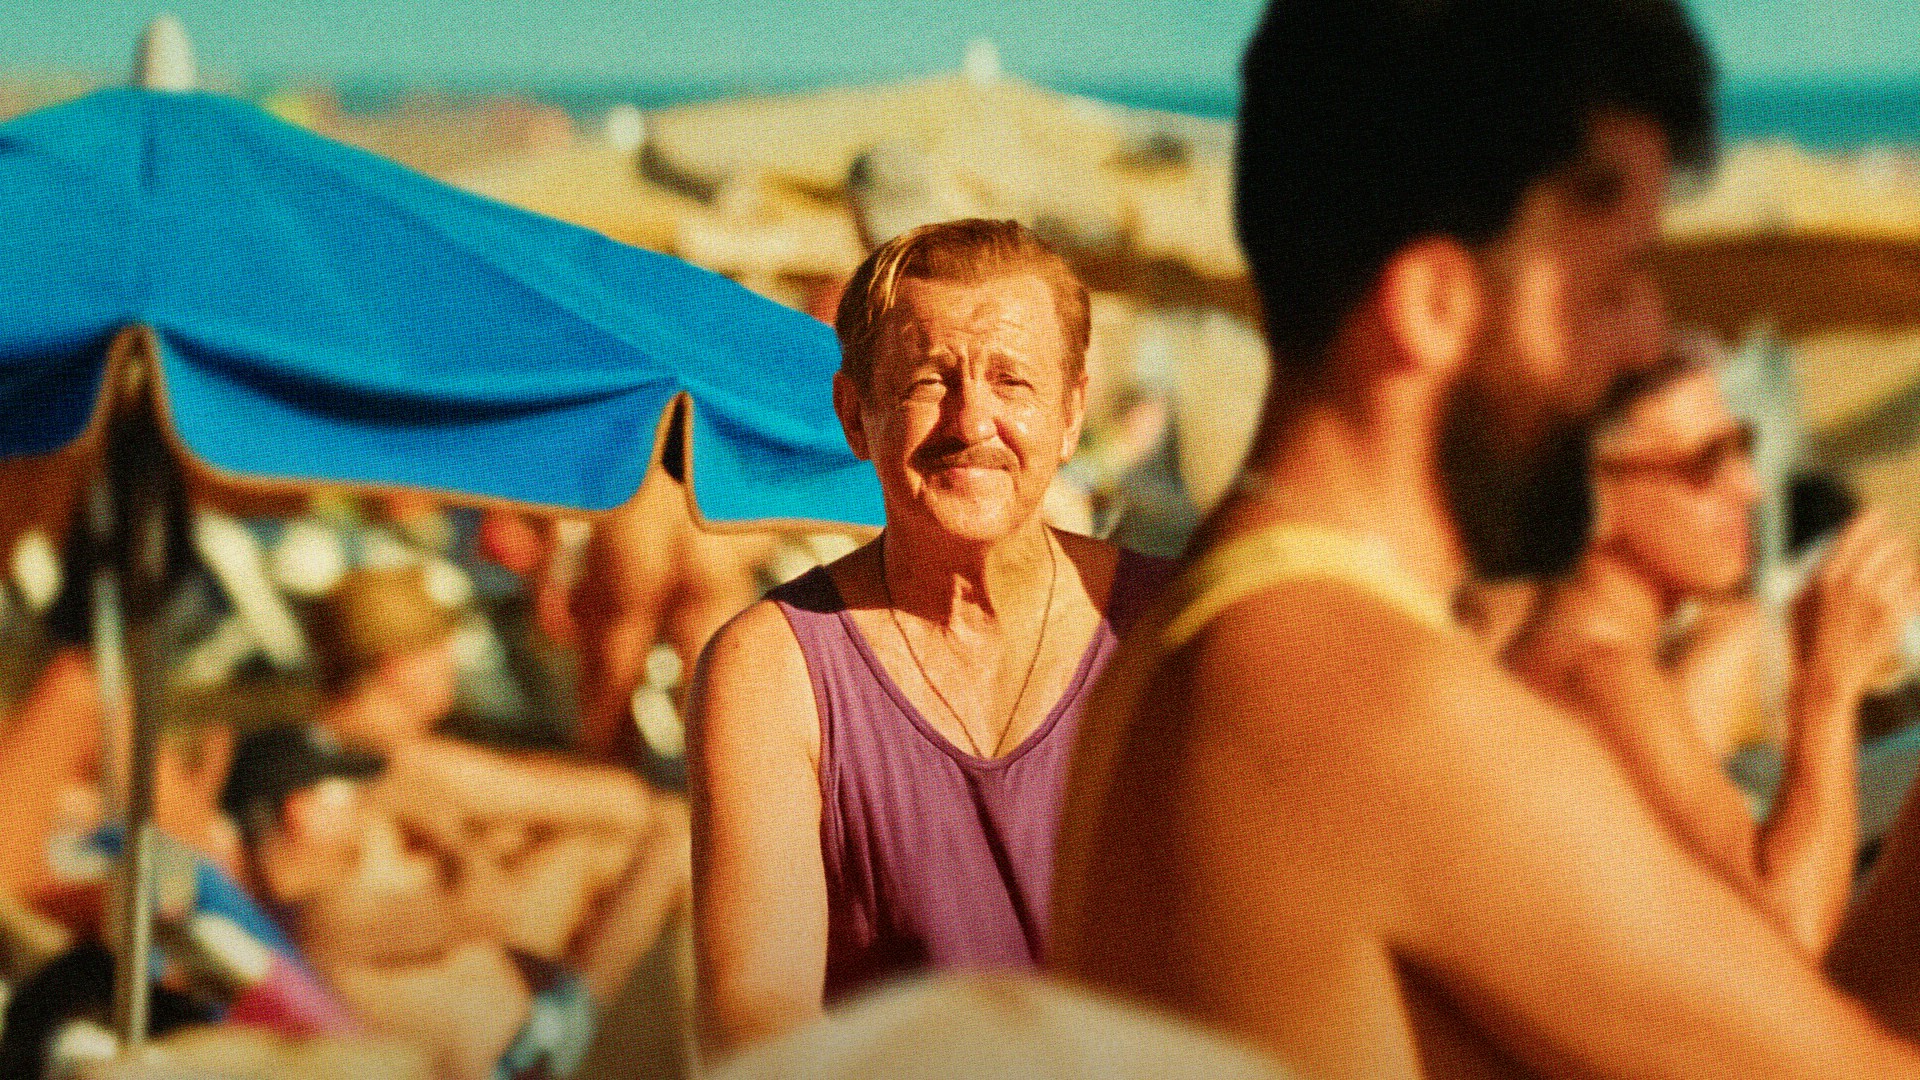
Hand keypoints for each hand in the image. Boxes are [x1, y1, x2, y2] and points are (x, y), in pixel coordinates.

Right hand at [1794, 512, 1919, 704]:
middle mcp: (1854, 582)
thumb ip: (1813, 575)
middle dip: (1892, 544)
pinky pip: (1916, 589)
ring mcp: (1878, 600)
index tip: (1878, 514)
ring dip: (1905, 565)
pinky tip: (1909, 588)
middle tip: (1890, 549)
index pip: (1857, 532)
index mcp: (1827, 574)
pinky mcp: (1896, 617)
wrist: (1825, 678)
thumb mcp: (1797, 601)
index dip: (1872, 519)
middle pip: (1888, 545)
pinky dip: (1914, 586)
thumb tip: (1829, 553)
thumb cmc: (1805, 641)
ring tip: (1899, 571)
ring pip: (1907, 565)